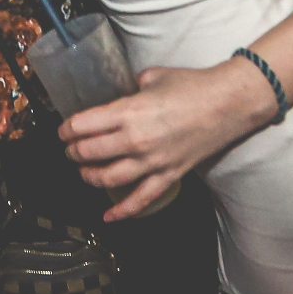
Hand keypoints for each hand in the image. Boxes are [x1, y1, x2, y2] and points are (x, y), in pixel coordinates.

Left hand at [58, 62, 258, 221]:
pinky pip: (141, 199)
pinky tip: (108, 216)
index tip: (63, 131)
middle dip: (74, 152)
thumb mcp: (152, 77)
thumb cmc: (191, 85)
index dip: (67, 130)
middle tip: (70, 150)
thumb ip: (130, 88)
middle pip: (90, 153)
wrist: (229, 103)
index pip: (83, 125)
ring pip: (109, 178)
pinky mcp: (169, 175)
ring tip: (83, 173)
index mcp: (128, 111)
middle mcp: (136, 140)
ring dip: (89, 177)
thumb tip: (119, 95)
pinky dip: (123, 211)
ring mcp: (152, 161)